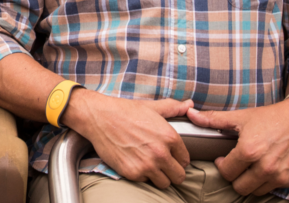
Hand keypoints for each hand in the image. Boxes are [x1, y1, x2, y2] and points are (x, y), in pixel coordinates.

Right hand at [63, 90, 192, 188]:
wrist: (99, 117)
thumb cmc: (124, 111)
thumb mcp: (152, 107)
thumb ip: (173, 108)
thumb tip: (190, 105)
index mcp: (170, 137)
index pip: (185, 160)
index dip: (177, 158)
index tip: (170, 156)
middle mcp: (161, 153)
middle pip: (179, 176)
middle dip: (172, 171)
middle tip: (162, 164)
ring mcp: (147, 165)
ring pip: (164, 183)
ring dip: (158, 176)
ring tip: (149, 164)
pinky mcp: (132, 173)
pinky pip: (145, 182)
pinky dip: (142, 175)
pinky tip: (135, 162)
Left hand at [186, 98, 288, 194]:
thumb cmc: (272, 117)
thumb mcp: (241, 116)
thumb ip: (213, 119)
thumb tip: (190, 114)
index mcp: (249, 151)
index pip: (227, 172)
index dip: (223, 165)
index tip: (225, 159)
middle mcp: (265, 166)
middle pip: (239, 186)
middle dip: (235, 177)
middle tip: (237, 165)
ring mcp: (280, 175)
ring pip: (255, 191)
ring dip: (250, 181)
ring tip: (251, 167)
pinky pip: (273, 189)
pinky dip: (267, 182)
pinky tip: (266, 168)